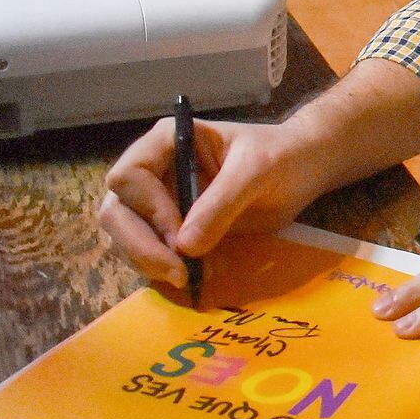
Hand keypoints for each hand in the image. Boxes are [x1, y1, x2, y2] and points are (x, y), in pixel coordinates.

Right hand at [98, 115, 318, 286]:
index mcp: (167, 142)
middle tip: (178, 272)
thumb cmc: (281, 155)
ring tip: (192, 276)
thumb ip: (221, 203)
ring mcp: (159, 201)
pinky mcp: (171, 229)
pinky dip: (166, 269)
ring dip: (152, 263)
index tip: (178, 236)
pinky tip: (197, 276)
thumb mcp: (256, 171)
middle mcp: (154, 171)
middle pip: (117, 212)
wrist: (302, 169)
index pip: (128, 177)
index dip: (147, 209)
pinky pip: (150, 253)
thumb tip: (184, 246)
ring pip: (126, 238)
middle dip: (141, 246)